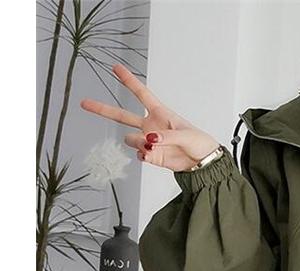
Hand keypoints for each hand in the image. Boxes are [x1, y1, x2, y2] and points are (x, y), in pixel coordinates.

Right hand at [79, 63, 219, 171]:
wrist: (202, 162)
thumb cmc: (199, 142)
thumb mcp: (185, 134)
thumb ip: (166, 136)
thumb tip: (149, 139)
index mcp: (160, 113)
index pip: (141, 93)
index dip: (128, 80)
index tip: (115, 67)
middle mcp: (151, 125)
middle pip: (121, 115)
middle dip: (103, 109)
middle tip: (85, 103)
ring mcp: (150, 141)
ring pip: (131, 139)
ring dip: (139, 142)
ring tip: (155, 145)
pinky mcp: (152, 156)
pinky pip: (139, 154)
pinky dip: (145, 155)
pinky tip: (154, 155)